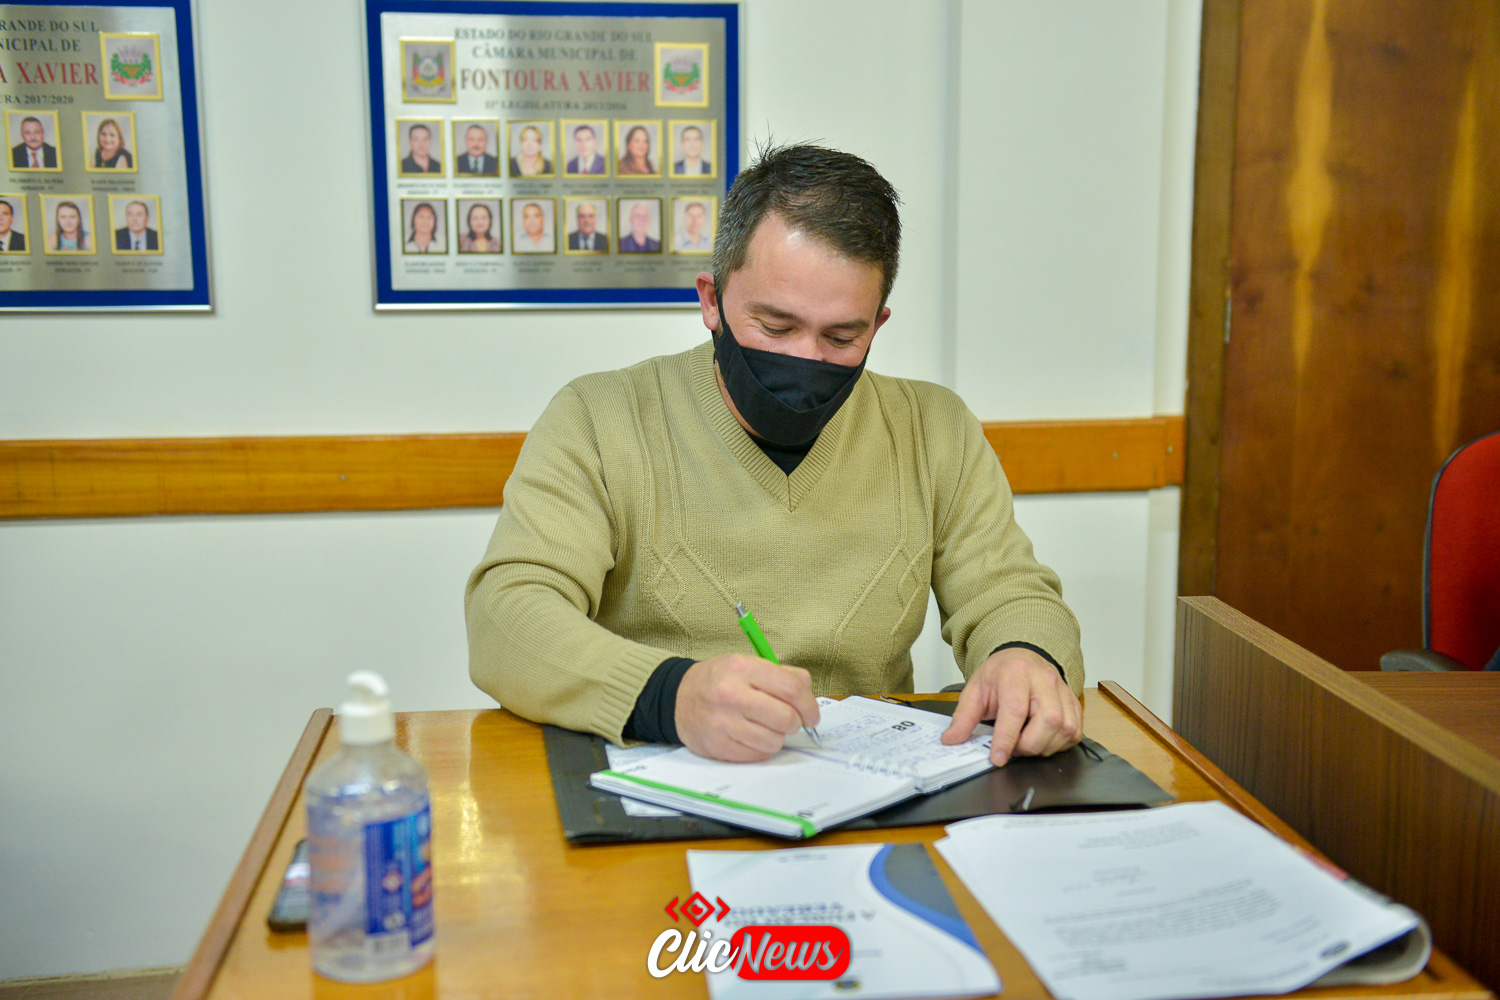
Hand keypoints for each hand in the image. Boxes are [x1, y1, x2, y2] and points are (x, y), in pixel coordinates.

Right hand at [675, 654, 820, 761]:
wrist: (678, 698)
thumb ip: (781, 674)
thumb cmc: (719, 680)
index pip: (791, 689)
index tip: (812, 715)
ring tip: (765, 727)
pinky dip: (761, 748)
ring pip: (773, 741)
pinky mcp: (718, 746)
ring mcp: (723, 722)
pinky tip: (752, 736)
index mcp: (742, 668)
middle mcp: (731, 694)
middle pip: (785, 718)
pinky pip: (757, 755)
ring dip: (777, 737)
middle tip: (790, 722)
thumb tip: (808, 692)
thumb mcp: (747, 664)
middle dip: (795, 723)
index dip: (809, 705)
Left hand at [940, 648, 1081, 765]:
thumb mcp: (975, 690)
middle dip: (1028, 745)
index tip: (998, 758)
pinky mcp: (1074, 703)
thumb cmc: (999, 675)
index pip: (1015, 710)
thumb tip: (951, 740)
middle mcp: (1044, 680)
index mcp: (1016, 674)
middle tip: (1012, 747)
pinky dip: (1059, 744)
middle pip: (1048, 721)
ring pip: (1065, 729)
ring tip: (1025, 742)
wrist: (1022, 658)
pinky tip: (1042, 739)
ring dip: (1043, 747)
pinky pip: (1075, 732)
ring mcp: (1063, 691)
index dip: (1007, 738)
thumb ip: (963, 717)